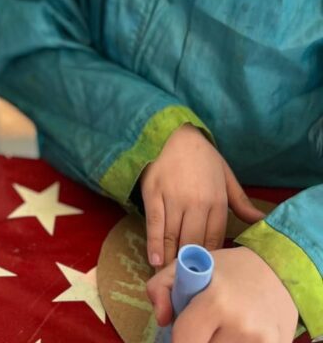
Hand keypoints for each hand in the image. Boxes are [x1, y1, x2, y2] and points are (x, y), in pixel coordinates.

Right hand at [140, 124, 263, 266]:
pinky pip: (155, 224)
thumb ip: (241, 201)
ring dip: (170, 260)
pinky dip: (154, 244)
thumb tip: (261, 222)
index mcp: (217, 201)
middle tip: (183, 283)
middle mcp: (196, 203)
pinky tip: (154, 259)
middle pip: (193, 242)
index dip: (208, 260)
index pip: (215, 239)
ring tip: (167, 277)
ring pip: (173, 237)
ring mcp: (173, 199)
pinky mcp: (154, 193)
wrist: (172, 131)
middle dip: (188, 265)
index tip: (203, 275)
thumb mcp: (225, 175)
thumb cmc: (201, 154)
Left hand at [147, 246, 298, 341]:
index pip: (184, 339)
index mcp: (216, 301)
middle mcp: (242, 326)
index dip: (177, 340)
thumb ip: (161, 287)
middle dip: (198, 341)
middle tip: (202, 330)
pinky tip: (236, 336)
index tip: (181, 334)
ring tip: (220, 331)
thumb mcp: (188, 264)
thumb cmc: (228, 269)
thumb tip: (161, 319)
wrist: (278, 273)